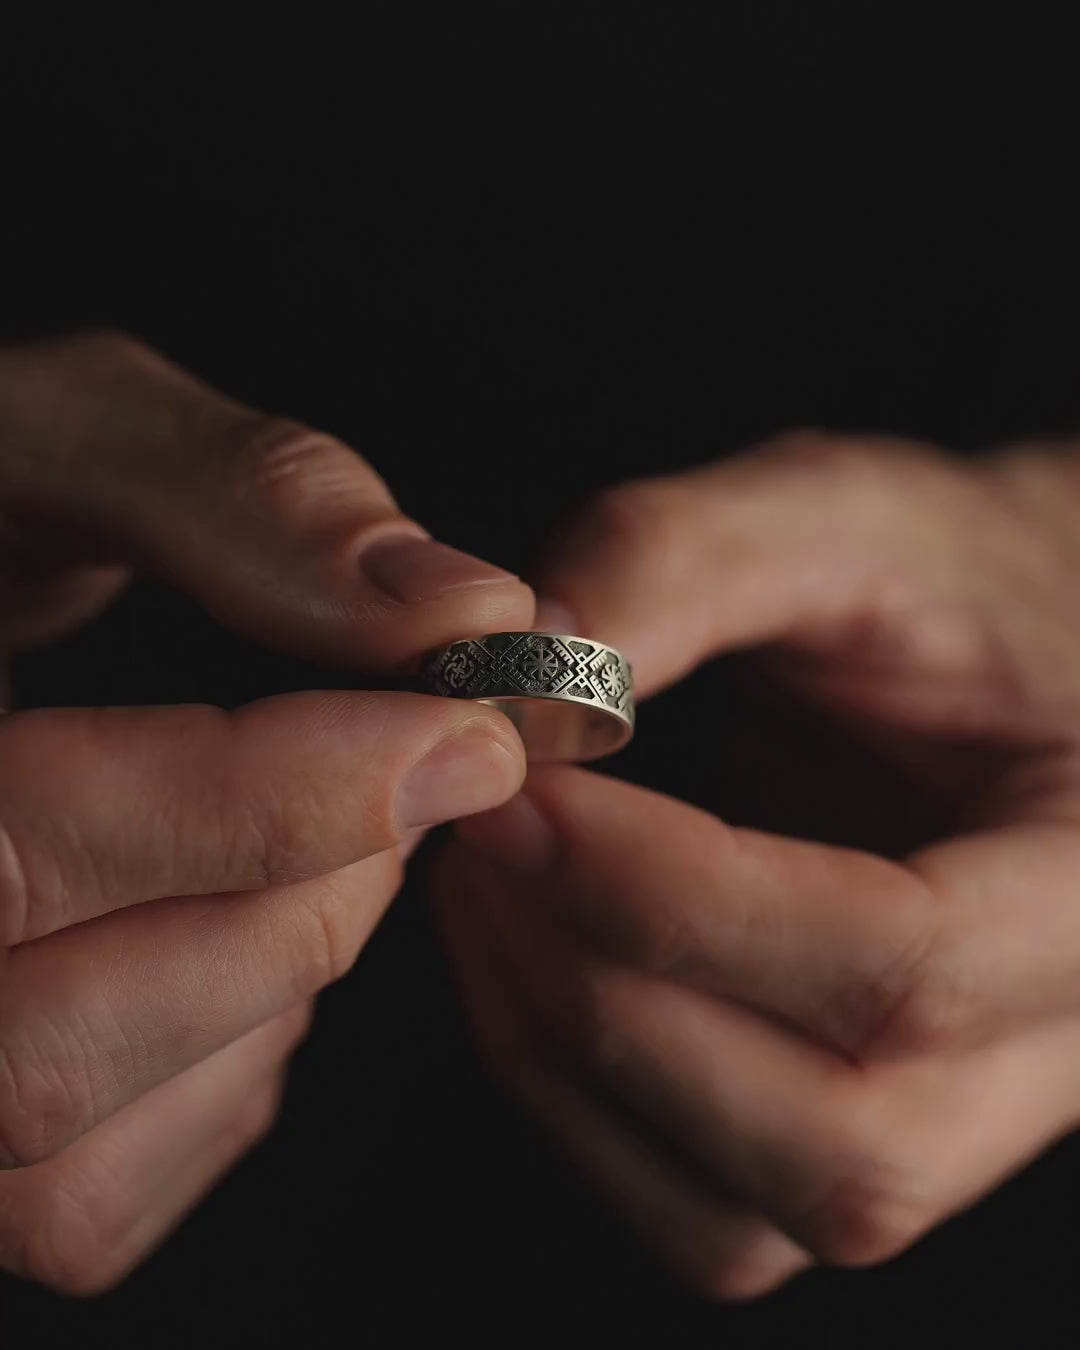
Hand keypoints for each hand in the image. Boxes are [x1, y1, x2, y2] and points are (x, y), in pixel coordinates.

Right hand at [0, 331, 533, 1291]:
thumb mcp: (41, 441)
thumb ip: (232, 495)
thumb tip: (458, 603)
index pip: (20, 847)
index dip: (268, 800)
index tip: (461, 733)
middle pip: (49, 1047)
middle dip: (295, 901)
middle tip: (420, 775)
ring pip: (78, 1157)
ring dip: (270, 983)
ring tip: (322, 836)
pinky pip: (99, 1196)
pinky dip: (226, 1063)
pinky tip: (237, 927)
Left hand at [434, 431, 1079, 1298]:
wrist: (1007, 661)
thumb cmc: (947, 584)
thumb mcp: (838, 515)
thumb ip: (682, 557)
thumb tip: (507, 674)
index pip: (905, 967)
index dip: (678, 895)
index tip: (519, 790)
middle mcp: (1053, 1054)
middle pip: (831, 1143)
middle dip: (603, 990)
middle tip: (482, 835)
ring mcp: (948, 1131)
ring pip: (744, 1220)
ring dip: (565, 1059)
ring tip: (485, 887)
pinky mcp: (843, 1145)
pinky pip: (696, 1215)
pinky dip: (570, 1104)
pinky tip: (518, 954)